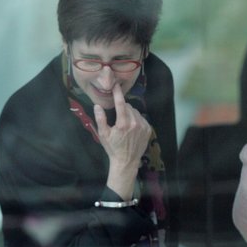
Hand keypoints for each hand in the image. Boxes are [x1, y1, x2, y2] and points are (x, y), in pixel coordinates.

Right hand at [94, 84, 150, 198]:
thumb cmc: (113, 148)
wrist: (126, 161)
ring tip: (124, 124)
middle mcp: (135, 123)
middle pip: (128, 107)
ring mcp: (143, 126)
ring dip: (129, 113)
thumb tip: (98, 106)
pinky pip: (141, 118)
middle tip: (117, 118)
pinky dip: (136, 119)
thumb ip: (100, 119)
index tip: (116, 85)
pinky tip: (132, 128)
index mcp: (123, 123)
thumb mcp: (103, 135)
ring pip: (135, 112)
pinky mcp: (148, 130)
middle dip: (122, 108)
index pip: (121, 103)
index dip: (118, 93)